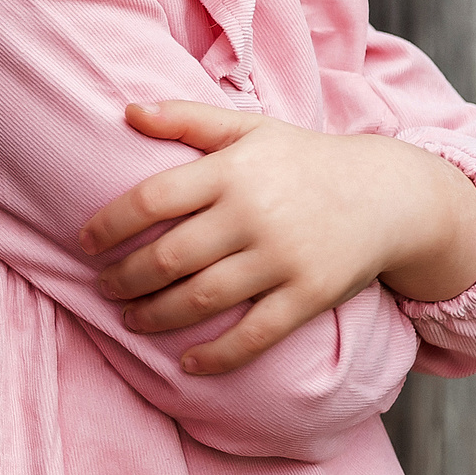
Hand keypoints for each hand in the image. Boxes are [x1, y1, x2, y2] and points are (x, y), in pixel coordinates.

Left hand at [76, 100, 475, 374]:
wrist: (389, 194)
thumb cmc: (304, 160)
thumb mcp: (249, 129)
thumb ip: (187, 120)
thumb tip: (127, 111)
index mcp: (232, 171)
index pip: (153, 199)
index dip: (110, 225)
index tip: (86, 243)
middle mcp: (254, 214)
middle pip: (169, 257)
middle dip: (124, 279)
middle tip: (102, 287)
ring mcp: (282, 258)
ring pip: (201, 299)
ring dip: (154, 317)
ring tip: (129, 320)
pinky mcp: (310, 295)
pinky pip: (255, 335)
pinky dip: (217, 355)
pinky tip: (187, 363)